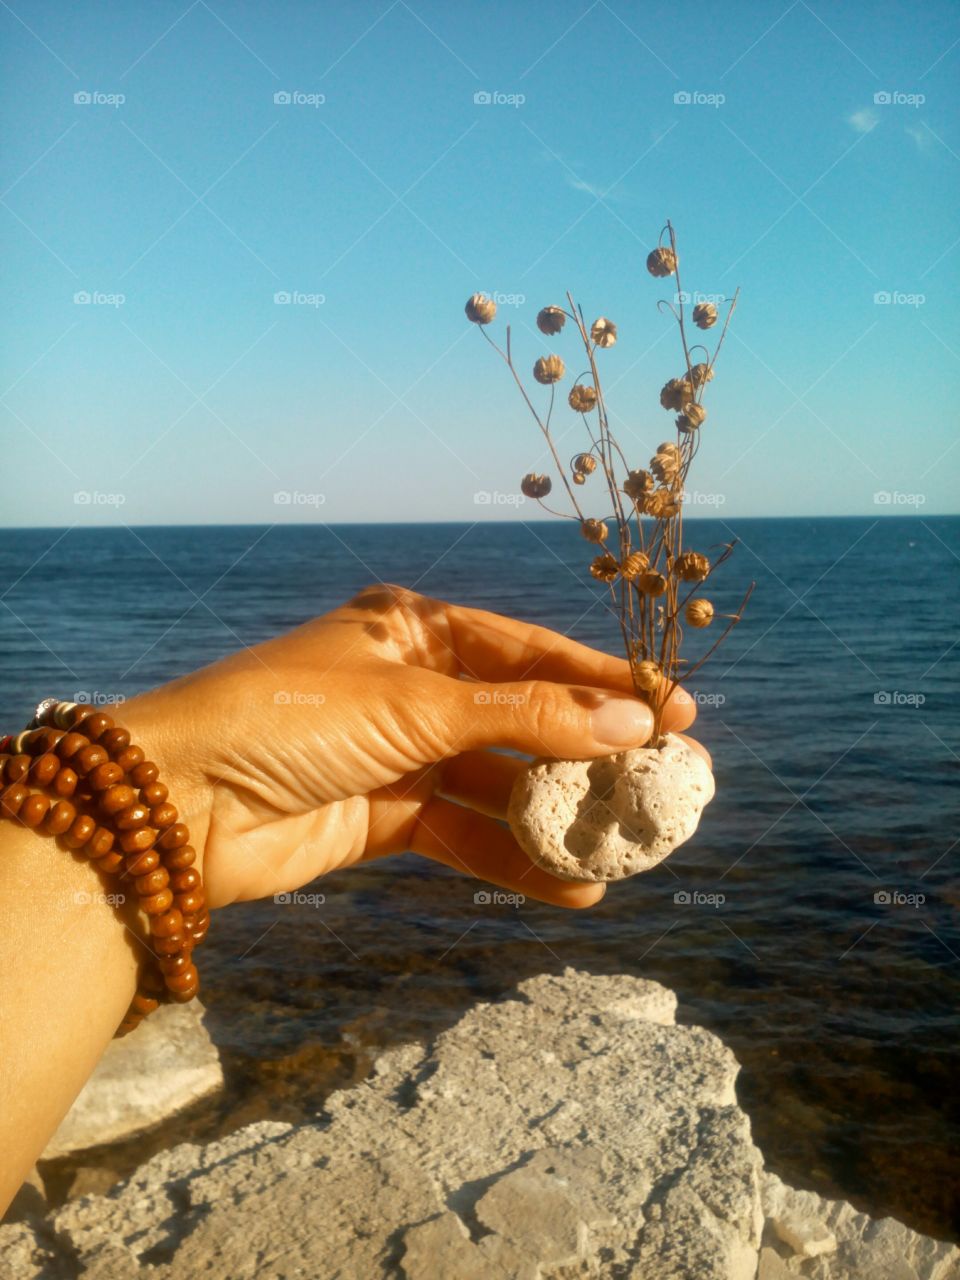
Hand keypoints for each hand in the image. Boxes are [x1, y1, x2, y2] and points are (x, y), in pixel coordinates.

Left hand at [123, 585, 703, 911]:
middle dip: (591, 753)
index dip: (603, 683)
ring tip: (630, 844)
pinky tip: (571, 886)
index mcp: (414, 628)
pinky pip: (466, 837)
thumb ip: (525, 718)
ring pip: (499, 785)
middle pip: (521, 719)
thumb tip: (631, 726)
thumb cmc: (291, 717)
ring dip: (558, 816)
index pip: (529, 651)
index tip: (674, 710)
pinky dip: (514, 862)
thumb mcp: (416, 705)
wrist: (180, 803)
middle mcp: (412, 685)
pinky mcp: (385, 817)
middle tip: (665, 783)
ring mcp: (399, 754)